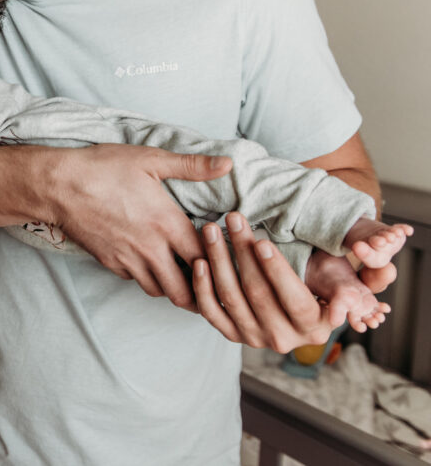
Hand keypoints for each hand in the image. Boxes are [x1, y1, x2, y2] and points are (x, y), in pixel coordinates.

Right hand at [47, 144, 232, 309]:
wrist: (59, 185)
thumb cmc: (103, 168)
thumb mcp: (150, 159)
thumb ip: (192, 165)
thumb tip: (227, 164)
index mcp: (167, 224)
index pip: (206, 261)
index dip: (218, 263)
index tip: (222, 256)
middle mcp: (151, 249)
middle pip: (184, 291)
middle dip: (199, 290)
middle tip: (207, 279)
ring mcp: (128, 259)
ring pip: (159, 291)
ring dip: (173, 286)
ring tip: (180, 272)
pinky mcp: (109, 262)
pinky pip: (135, 280)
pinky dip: (146, 276)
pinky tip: (149, 260)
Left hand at [192, 212, 337, 352]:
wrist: (292, 310)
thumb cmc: (317, 283)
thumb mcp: (335, 281)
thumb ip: (343, 285)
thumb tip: (359, 291)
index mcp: (316, 328)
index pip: (295, 301)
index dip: (277, 272)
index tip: (262, 242)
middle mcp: (284, 339)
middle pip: (257, 293)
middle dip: (243, 252)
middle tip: (233, 219)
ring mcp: (255, 338)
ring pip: (231, 298)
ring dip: (218, 260)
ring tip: (211, 230)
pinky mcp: (232, 335)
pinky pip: (211, 312)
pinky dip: (203, 286)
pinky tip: (199, 261)